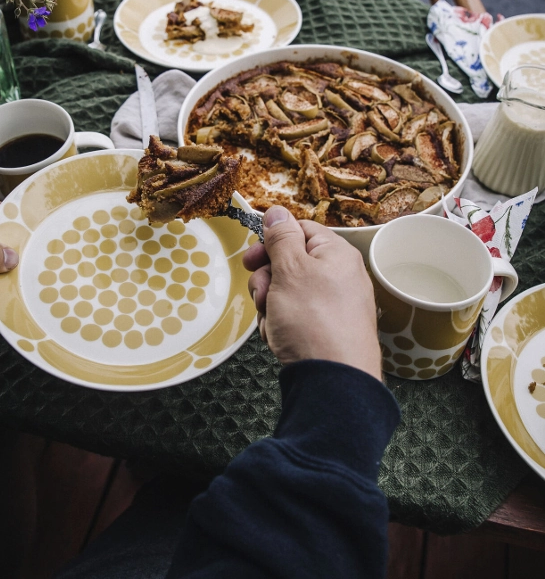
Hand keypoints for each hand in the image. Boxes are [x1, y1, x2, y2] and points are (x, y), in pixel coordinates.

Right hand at [244, 206, 381, 380]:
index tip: (252, 258)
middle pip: (290, 263)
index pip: (300, 231)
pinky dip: (281, 325)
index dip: (272, 242)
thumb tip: (277, 211)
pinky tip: (279, 338)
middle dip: (268, 280)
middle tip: (263, 295)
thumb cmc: (313, 320)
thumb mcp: (291, 269)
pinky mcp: (327, 332)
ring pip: (287, 293)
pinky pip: (295, 318)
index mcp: (337, 254)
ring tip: (273, 322)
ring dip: (270, 305)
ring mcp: (334, 306)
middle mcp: (340, 277)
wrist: (333, 382)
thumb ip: (281, 237)